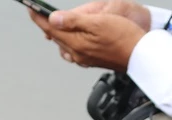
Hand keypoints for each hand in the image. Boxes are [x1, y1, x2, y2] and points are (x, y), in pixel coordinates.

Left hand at [29, 2, 147, 70]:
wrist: (141, 55)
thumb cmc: (124, 37)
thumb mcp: (98, 22)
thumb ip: (74, 20)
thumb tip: (53, 18)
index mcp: (76, 43)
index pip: (51, 28)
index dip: (38, 17)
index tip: (30, 8)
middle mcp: (77, 54)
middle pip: (56, 36)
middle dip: (46, 23)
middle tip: (38, 12)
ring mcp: (84, 58)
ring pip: (64, 43)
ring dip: (57, 32)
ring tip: (53, 22)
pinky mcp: (91, 59)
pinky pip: (73, 49)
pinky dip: (68, 40)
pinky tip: (72, 37)